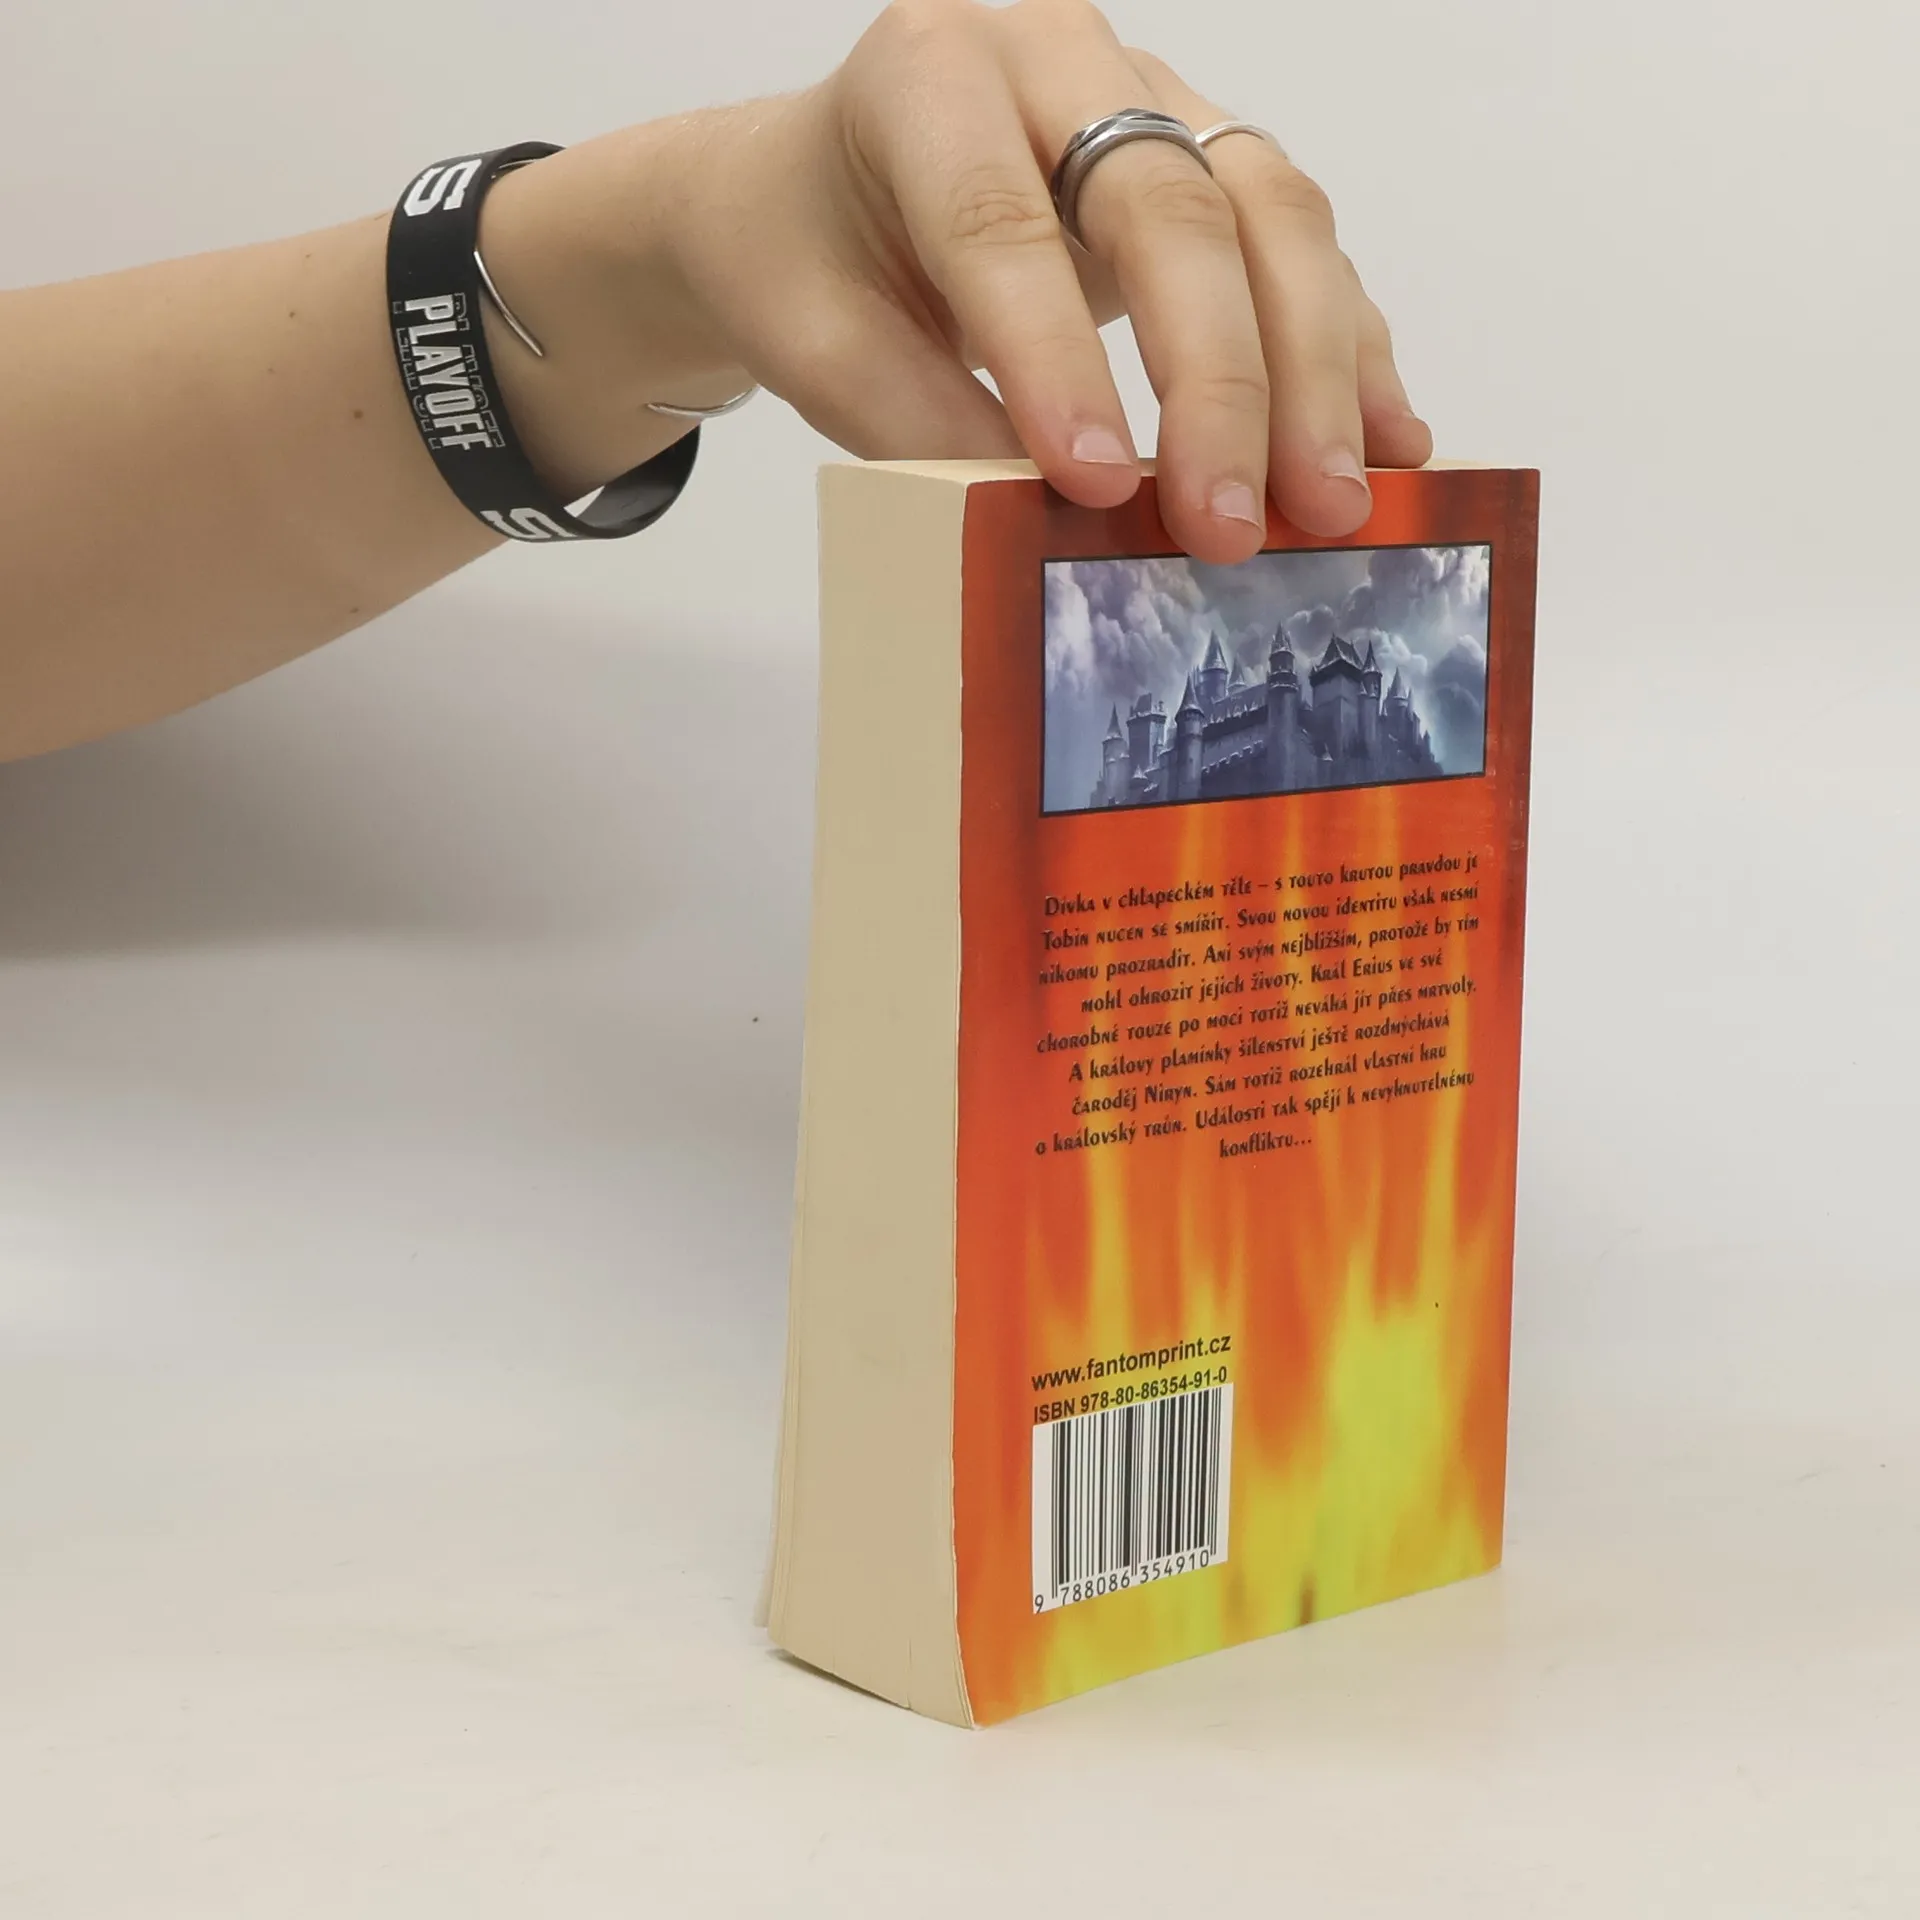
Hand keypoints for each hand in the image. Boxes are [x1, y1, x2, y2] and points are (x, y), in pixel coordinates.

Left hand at [490, 0, 1432, 562]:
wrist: (822, 193)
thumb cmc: (811, 262)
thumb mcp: (814, 343)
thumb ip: (913, 420)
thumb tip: (1048, 518)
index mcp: (927, 73)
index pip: (1001, 220)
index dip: (1055, 357)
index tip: (1096, 486)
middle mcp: (1056, 57)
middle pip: (1168, 204)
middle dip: (1215, 382)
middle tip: (1233, 526)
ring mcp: (1153, 94)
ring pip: (1266, 208)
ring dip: (1310, 370)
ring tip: (1334, 505)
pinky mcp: (1214, 154)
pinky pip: (1301, 240)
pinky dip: (1346, 346)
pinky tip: (1386, 442)